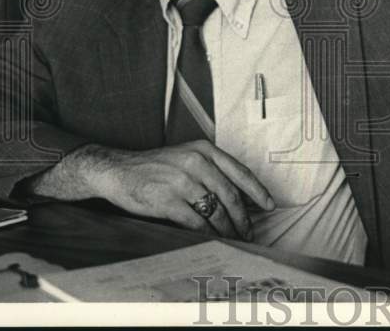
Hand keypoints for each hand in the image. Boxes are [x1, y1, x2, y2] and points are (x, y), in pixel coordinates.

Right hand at [85, 141, 274, 239]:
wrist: (119, 170)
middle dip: (244, 217)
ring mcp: (182, 181)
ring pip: (215, 211)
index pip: (239, 172)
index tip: (270, 205)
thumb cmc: (156, 166)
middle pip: (230, 195)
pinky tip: (214, 240)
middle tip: (250, 232)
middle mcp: (196, 163)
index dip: (257, 191)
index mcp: (204, 150)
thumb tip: (237, 196)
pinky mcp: (168, 201)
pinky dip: (208, 234)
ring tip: (235, 239)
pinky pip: (196, 222)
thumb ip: (211, 170)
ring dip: (228, 229)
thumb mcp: (186, 156)